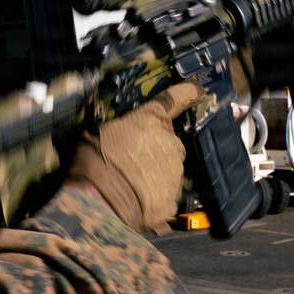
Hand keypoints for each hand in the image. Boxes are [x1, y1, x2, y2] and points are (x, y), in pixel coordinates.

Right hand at [68, 79, 205, 233]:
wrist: (101, 203)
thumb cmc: (95, 160)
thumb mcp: (98, 132)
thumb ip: (120, 130)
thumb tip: (118, 134)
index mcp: (151, 119)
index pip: (176, 98)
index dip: (188, 93)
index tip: (198, 90)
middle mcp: (170, 142)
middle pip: (169, 141)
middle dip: (156, 147)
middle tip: (132, 159)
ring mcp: (175, 171)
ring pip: (169, 167)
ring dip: (155, 172)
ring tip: (130, 182)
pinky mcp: (174, 197)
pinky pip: (166, 192)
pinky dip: (155, 195)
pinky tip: (137, 200)